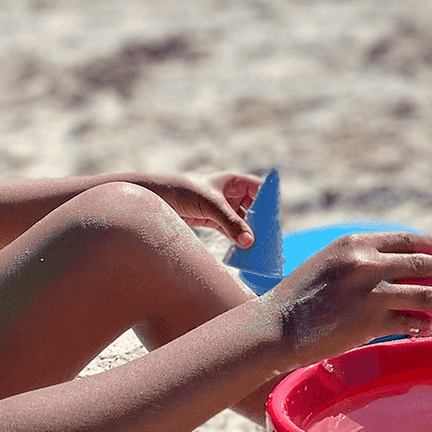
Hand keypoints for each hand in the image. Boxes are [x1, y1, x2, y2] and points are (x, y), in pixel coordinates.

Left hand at [132, 172, 260, 246]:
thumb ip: (231, 224)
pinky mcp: (212, 221)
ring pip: (242, 221)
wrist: (155, 200)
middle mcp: (229, 193)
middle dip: (262, 222)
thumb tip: (250, 242)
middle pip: (253, 208)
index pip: (259, 189)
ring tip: (262, 249)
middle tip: (272, 239)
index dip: (269, 202)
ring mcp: (221, 208)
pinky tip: (245, 251)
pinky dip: (237, 240)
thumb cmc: (183, 191)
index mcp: (232, 180)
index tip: (276, 219)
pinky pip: (231, 231)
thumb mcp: (211, 206)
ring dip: (250, 234)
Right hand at [266, 232, 431, 365]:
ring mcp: (372, 292)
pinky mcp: (373, 321)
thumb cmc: (298, 299)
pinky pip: (410, 321)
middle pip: (422, 263)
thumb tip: (397, 275)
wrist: (276, 327)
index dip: (428, 244)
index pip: (403, 240)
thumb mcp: (328, 266)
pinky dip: (425, 324)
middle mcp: (367, 263)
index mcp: (355, 244)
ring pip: (426, 293)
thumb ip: (360, 264)